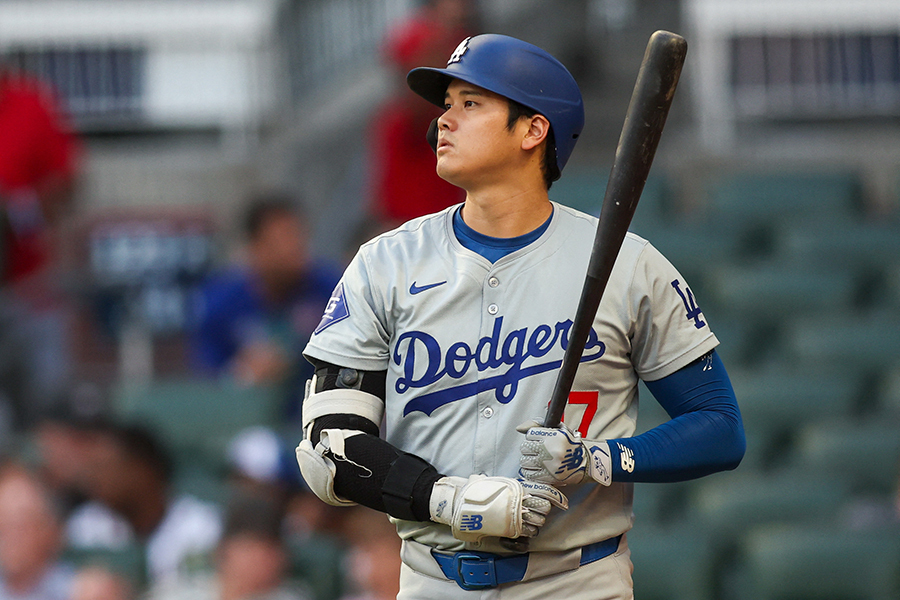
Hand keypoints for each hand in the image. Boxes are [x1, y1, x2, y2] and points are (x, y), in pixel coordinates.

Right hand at [429, 475, 567, 542]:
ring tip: (530, 521)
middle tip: (537, 511)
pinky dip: (529, 532)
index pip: (542, 492)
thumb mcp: (495, 482)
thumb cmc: (477, 490)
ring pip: (537, 522)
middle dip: (543, 511)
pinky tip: (524, 530)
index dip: (555, 497)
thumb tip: (521, 485)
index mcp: (516, 487)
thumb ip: (507, 485)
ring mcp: (513, 514)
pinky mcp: (509, 528)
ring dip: (536, 523)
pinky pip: (527, 533)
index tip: (561, 501)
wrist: (461, 502)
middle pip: (543, 508)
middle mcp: (518, 500)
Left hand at [518, 420, 611, 485]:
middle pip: (525, 448)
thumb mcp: (558, 429)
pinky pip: (529, 474)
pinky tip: (537, 468)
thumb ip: (538, 424)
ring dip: (529, 460)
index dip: (533, 436)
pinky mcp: (547, 477)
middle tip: (538, 450)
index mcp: (554, 436)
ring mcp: (548, 465)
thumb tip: (518, 428)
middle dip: (529, 448)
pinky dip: (530, 471)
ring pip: (524, 461)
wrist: (585, 463)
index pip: (530, 434)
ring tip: (538, 459)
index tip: (539, 439)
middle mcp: (550, 450)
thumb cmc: (570, 445)